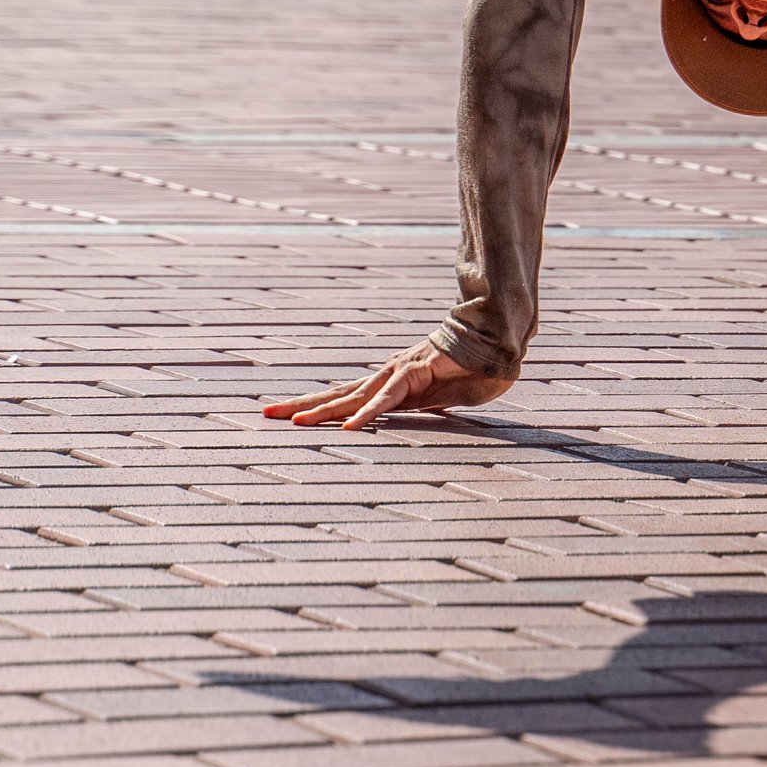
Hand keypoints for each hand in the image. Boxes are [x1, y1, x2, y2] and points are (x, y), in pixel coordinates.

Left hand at [263, 343, 512, 430]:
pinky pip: (387, 400)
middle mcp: (389, 377)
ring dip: (322, 410)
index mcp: (393, 384)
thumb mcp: (448, 400)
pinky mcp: (416, 374)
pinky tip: (349, 428)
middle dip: (301, 406)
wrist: (501, 338)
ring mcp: (400, 373)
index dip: (319, 408)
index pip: (348, 398)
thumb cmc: (481, 369)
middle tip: (265, 414)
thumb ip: (427, 407)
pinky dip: (367, 414)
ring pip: (353, 396)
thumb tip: (413, 417)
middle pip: (337, 394)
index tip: (288, 417)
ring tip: (292, 422)